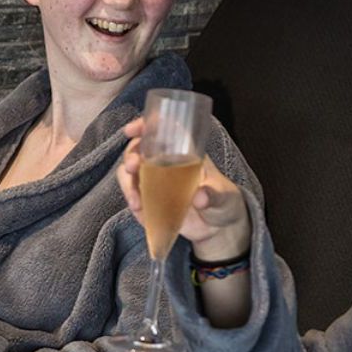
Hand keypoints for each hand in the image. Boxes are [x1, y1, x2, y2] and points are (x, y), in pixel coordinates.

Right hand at [117, 119, 250, 260]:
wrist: (218, 227)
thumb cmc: (223, 202)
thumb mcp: (224, 196)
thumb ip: (214, 195)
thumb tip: (200, 198)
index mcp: (184, 152)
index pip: (162, 130)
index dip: (146, 125)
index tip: (133, 129)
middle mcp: (165, 163)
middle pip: (139, 149)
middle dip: (131, 154)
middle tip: (133, 165)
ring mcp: (154, 181)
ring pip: (130, 171)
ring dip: (127, 178)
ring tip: (135, 195)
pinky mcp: (149, 200)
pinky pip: (133, 193)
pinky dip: (130, 197)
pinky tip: (137, 206)